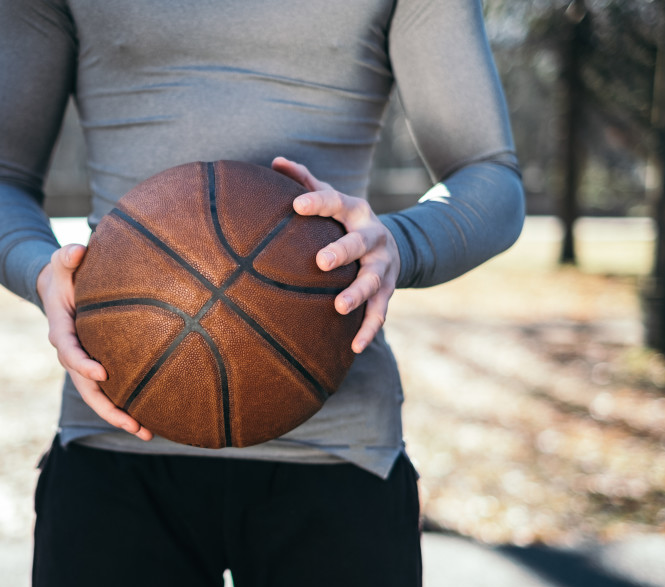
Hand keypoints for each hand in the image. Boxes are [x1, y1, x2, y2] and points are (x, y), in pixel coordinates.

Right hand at [37, 245, 152, 440]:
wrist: (58, 287)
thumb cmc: (65, 271)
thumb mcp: (62, 260)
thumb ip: (66, 255)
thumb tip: (77, 250)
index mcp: (60, 330)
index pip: (68, 351)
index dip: (82, 364)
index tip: (102, 373)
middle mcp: (71, 353)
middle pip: (85, 388)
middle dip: (107, 408)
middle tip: (131, 423)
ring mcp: (84, 364)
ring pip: (98, 397)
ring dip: (120, 416)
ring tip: (147, 433)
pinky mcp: (97, 367)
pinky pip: (110, 391)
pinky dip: (127, 406)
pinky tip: (151, 420)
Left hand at [271, 157, 399, 353]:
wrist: (389, 244)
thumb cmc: (344, 222)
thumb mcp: (331, 198)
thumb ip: (304, 180)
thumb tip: (275, 161)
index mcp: (354, 210)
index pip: (335, 201)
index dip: (317, 202)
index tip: (296, 206)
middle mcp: (372, 235)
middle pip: (359, 242)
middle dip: (342, 251)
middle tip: (321, 261)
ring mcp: (382, 264)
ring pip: (373, 280)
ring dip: (358, 293)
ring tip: (339, 307)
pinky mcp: (388, 290)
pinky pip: (381, 312)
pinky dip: (369, 329)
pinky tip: (354, 346)